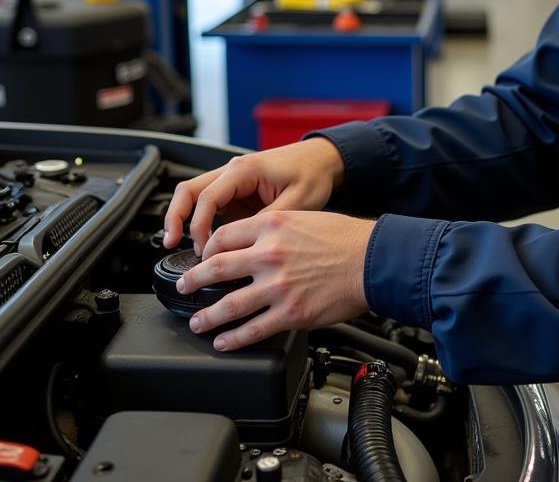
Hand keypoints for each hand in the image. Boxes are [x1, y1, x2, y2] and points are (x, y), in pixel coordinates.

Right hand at [163, 137, 345, 254]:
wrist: (324, 160)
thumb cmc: (313, 173)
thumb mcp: (295, 202)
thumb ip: (265, 223)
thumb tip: (241, 247)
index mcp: (244, 169)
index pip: (207, 196)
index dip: (198, 225)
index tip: (202, 250)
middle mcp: (233, 171)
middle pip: (189, 190)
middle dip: (175, 217)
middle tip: (170, 243)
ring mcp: (233, 181)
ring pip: (195, 197)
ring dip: (185, 220)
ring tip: (180, 247)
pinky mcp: (237, 192)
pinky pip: (211, 205)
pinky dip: (202, 222)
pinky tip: (205, 244)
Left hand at [176, 209, 374, 350]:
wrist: (373, 260)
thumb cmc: (346, 238)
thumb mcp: (305, 217)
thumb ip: (275, 228)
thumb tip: (254, 240)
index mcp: (272, 225)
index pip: (223, 236)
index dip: (206, 249)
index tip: (201, 257)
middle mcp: (269, 254)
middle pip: (216, 269)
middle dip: (193, 281)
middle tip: (185, 287)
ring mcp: (278, 286)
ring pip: (228, 305)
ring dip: (207, 316)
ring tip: (197, 321)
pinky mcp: (290, 313)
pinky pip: (252, 329)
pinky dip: (233, 338)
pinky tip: (224, 341)